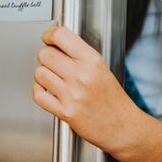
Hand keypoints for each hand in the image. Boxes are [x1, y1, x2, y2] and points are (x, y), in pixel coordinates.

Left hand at [33, 25, 137, 153]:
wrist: (122, 127)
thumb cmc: (113, 99)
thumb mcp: (102, 68)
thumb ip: (80, 54)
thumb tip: (57, 40)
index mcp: (93, 61)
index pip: (61, 36)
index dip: (50, 34)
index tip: (49, 37)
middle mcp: (82, 76)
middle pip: (45, 54)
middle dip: (46, 56)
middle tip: (52, 61)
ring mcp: (72, 94)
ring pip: (40, 73)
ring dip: (43, 75)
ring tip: (53, 78)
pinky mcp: (65, 112)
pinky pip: (38, 94)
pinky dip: (39, 91)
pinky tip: (48, 90)